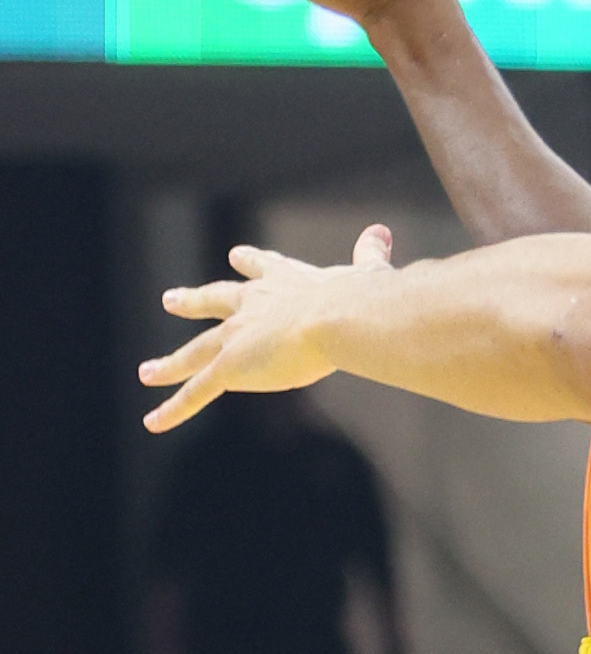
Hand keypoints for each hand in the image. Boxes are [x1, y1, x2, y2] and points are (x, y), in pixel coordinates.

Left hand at [140, 223, 394, 431]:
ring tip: (147, 372)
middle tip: (170, 299)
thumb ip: (368, 255)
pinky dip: (174, 408)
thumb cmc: (360, 298)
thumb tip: (381, 231)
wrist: (341, 317)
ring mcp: (238, 336)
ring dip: (170, 364)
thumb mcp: (365, 274)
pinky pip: (196, 392)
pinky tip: (153, 421)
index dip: (252, 263)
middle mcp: (255, 303)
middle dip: (194, 301)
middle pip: (216, 300)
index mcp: (289, 281)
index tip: (237, 253)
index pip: (264, 270)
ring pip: (195, 352)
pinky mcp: (230, 366)